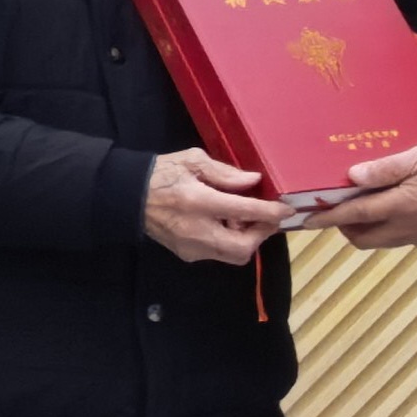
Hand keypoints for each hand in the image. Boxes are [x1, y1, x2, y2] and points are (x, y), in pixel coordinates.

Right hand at [144, 149, 292, 264]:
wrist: (129, 197)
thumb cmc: (163, 173)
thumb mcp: (193, 160)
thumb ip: (225, 173)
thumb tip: (253, 181)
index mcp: (199, 201)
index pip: (245, 211)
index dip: (270, 212)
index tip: (286, 210)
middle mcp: (197, 230)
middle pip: (243, 247)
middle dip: (261, 234)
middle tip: (265, 217)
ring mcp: (191, 248)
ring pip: (234, 256)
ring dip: (246, 239)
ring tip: (241, 218)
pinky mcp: (187, 255)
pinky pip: (219, 254)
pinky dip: (230, 242)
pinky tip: (223, 224)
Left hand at [300, 136, 416, 246]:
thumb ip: (385, 169)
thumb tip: (353, 177)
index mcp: (401, 206)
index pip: (355, 215)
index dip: (329, 218)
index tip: (308, 220)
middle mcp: (408, 228)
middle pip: (365, 238)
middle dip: (345, 227)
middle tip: (338, 209)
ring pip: (383, 241)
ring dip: (367, 229)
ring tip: (364, 208)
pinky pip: (402, 239)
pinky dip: (389, 229)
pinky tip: (395, 210)